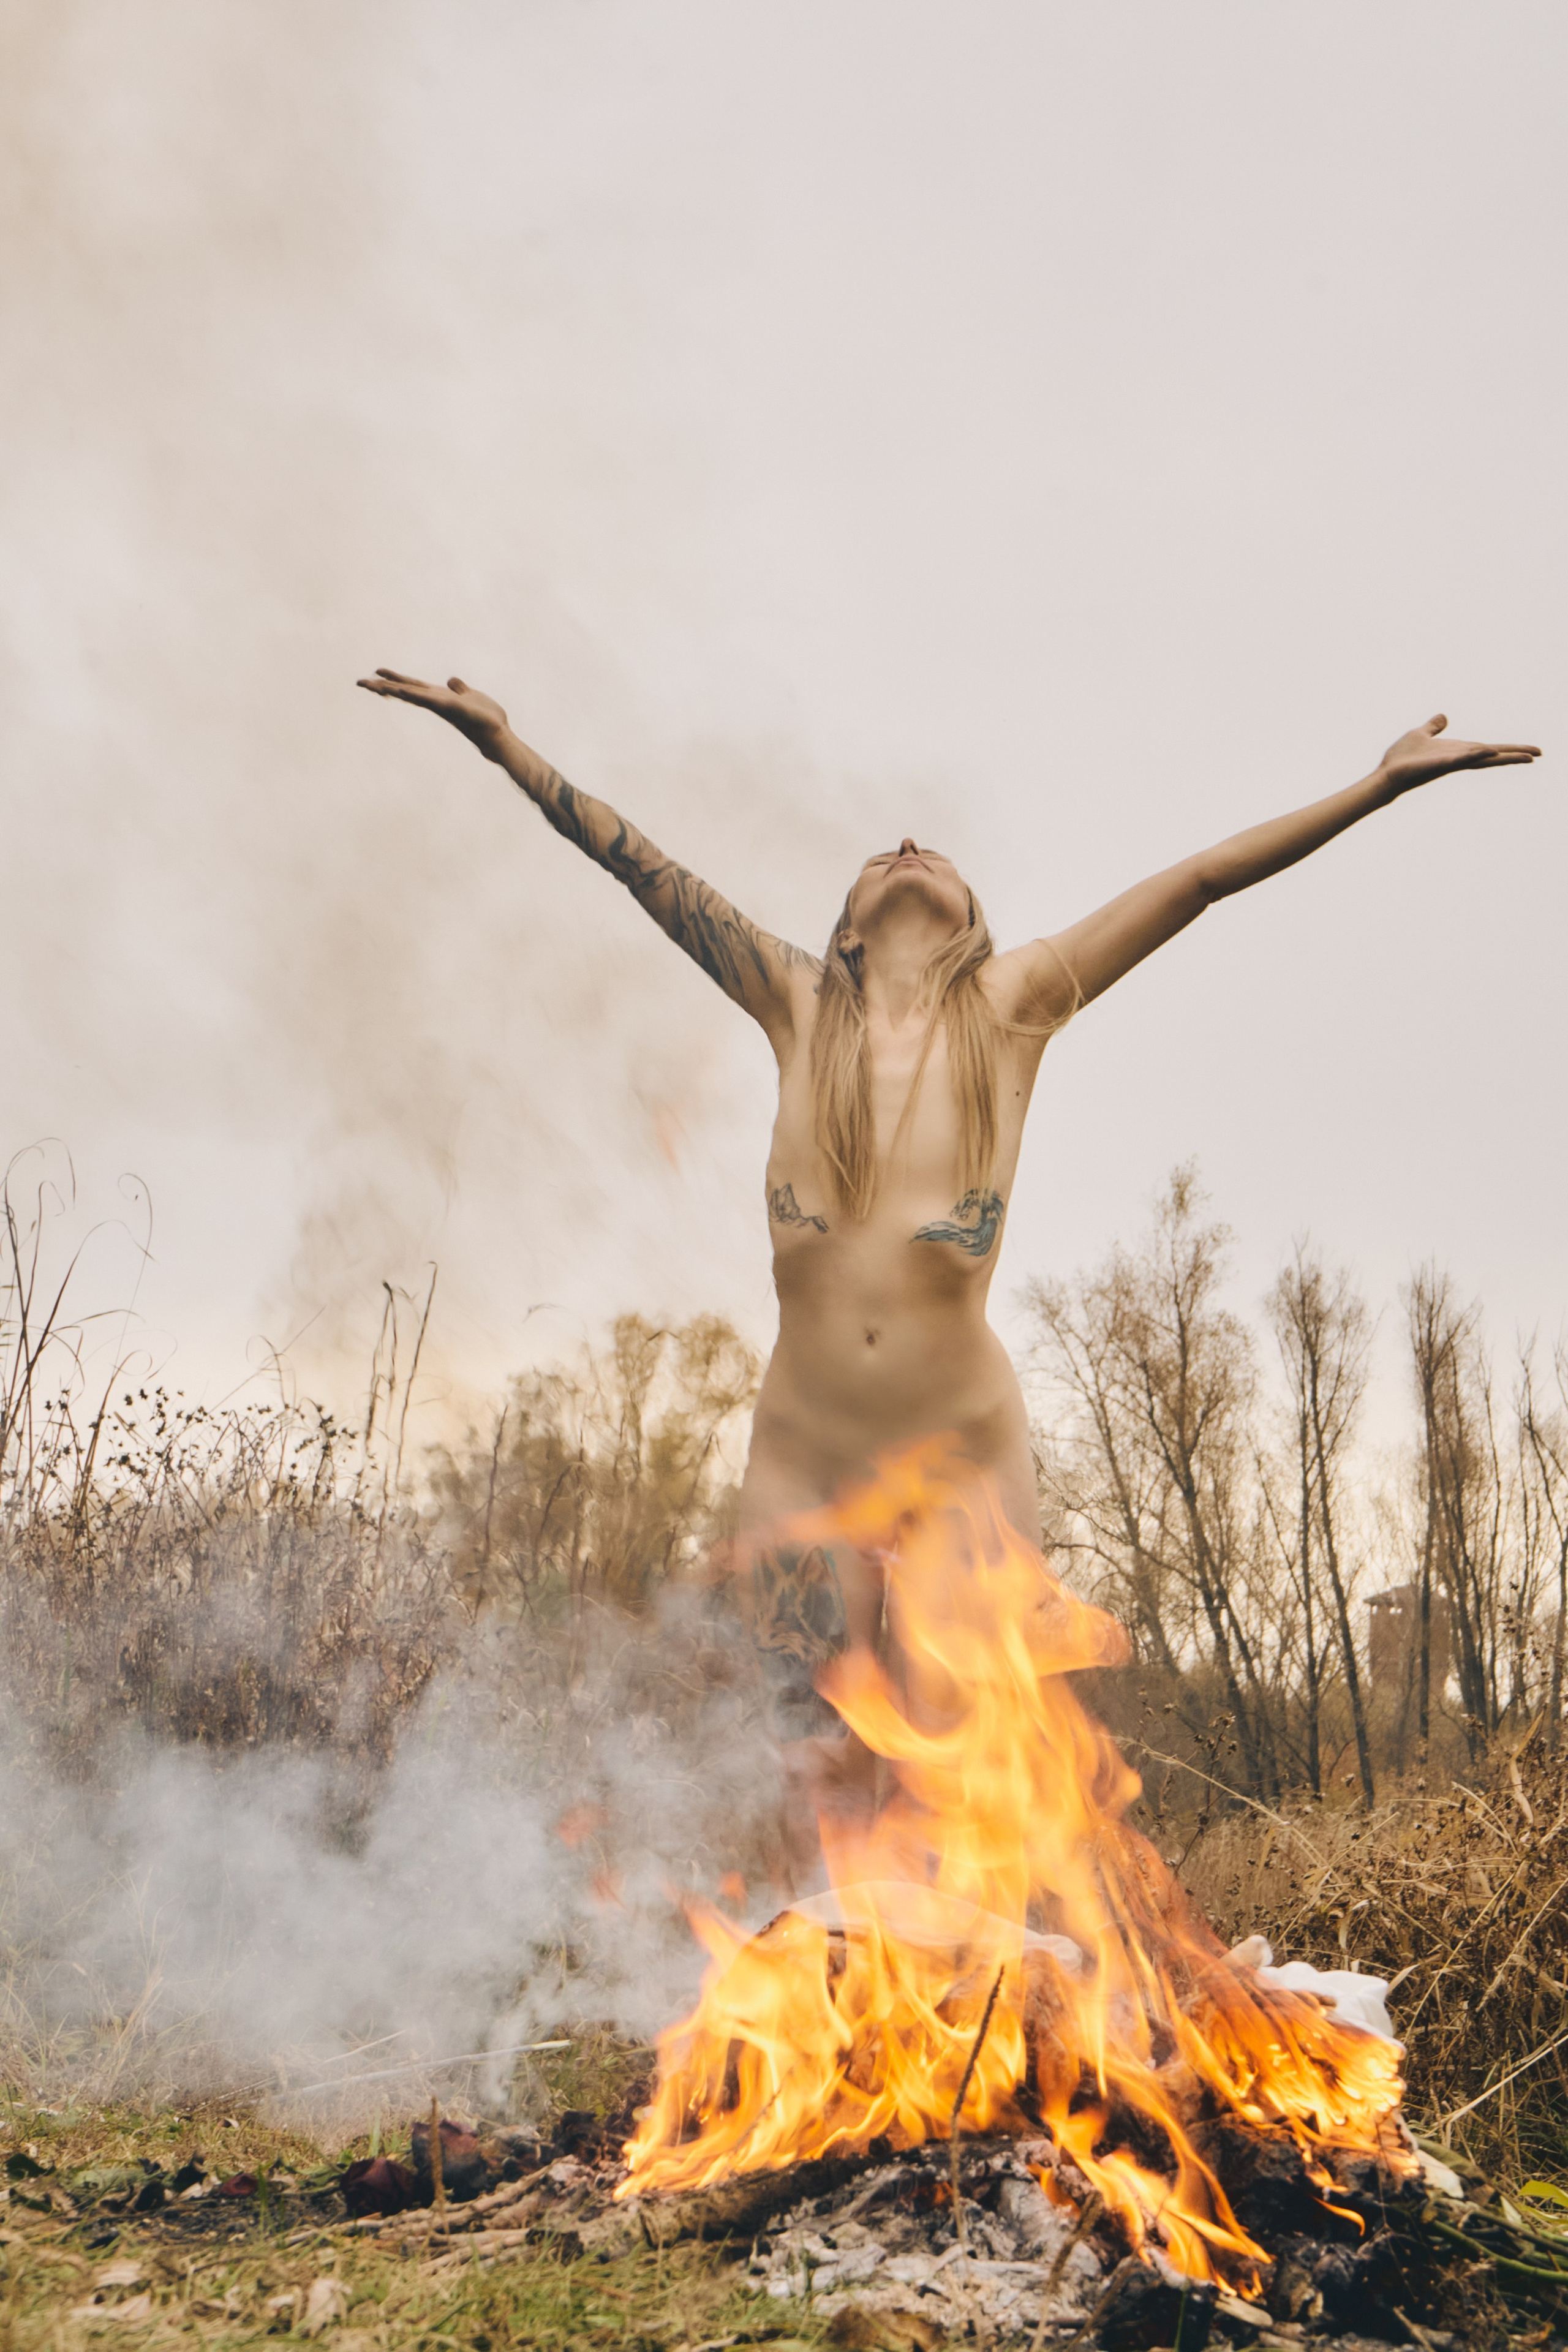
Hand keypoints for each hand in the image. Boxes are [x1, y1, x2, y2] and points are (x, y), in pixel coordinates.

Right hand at [356, 668, 510, 757]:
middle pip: (405, 691)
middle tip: (359, 682)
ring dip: (392, 689)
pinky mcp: (451, 709)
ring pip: (412, 696)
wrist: (499, 735)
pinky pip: (429, 701)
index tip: (377, 672)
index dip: (395, 678)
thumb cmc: (486, 719)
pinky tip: (401, 690)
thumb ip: (460, 688)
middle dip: (382, 686)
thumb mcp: (471, 696)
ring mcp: (441, 706)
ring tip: (372, 684)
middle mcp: (436, 702)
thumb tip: (450, 680)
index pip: (413, 686)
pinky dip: (415, 695)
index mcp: (439, 697)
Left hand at [1378, 714, 1539, 797]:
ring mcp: (1450, 763)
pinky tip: (1489, 751)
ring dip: (1504, 757)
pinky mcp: (1439, 765)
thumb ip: (1434, 726)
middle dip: (1515, 754)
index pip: (1489, 748)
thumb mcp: (1420, 734)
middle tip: (1539, 754)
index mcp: (1458, 751)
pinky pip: (1460, 759)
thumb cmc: (1401, 759)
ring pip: (1482, 758)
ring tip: (1528, 756)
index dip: (1509, 749)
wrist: (1385, 774)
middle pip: (1492, 755)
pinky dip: (1474, 755)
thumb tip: (1444, 716)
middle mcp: (1458, 758)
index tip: (1530, 751)